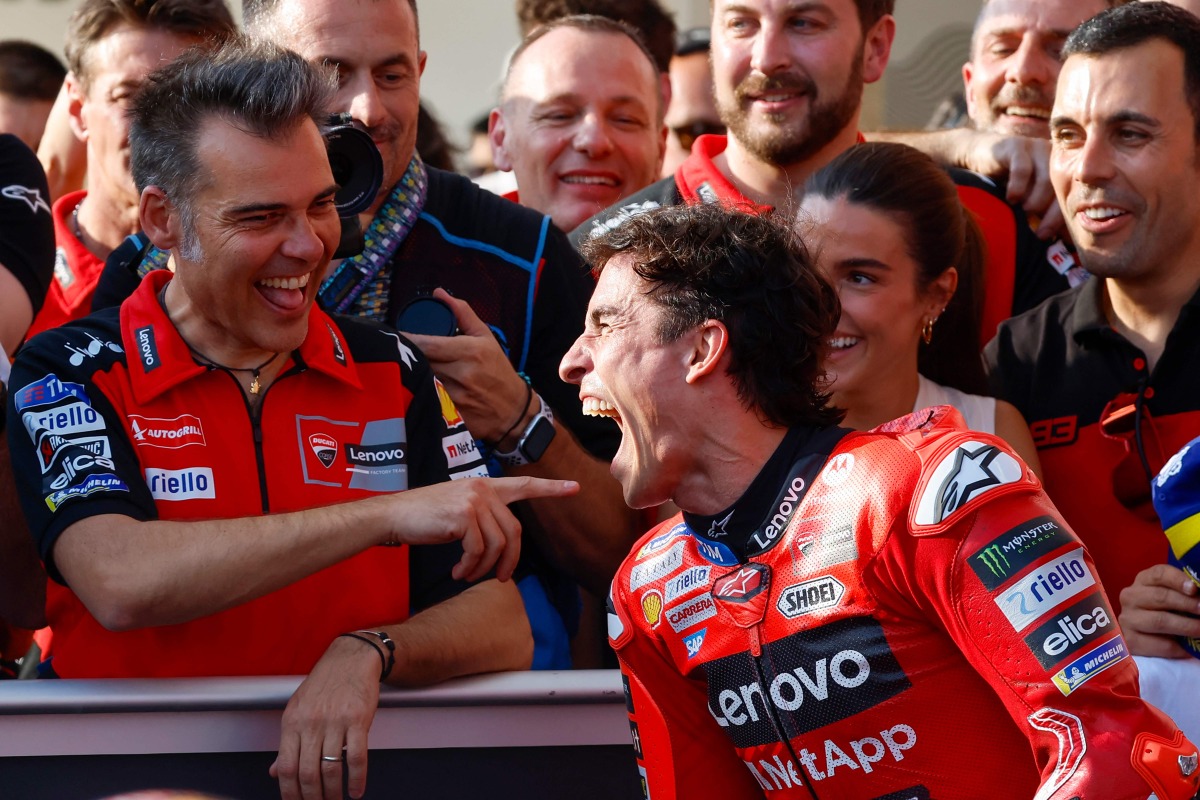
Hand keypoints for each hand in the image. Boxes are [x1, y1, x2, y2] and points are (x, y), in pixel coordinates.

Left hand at [271, 635, 381, 799]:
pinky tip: (356, 790)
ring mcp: (335, 721)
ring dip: (334, 792)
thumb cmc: (324, 684)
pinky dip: (357, 779)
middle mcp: (311, 723)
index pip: (286, 767)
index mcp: (292, 722)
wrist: (350, 658)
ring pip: (331, 768)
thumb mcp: (297, 709)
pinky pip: (357, 757)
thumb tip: (274, 772)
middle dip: (313, 797)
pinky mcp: (357, 719)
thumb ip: (288, 743)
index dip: (290, 792)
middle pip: (308, 773)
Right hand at [379, 476, 579, 580]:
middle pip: (515, 531)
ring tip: (467, 576)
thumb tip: (501, 548)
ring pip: (498, 544)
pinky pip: (479, 550)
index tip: (575, 488)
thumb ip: (482, 519)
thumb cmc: (423, 518)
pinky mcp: (463, 514)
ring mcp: (473, 500)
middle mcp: (482, 489)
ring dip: (485, 568)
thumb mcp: (458, 512)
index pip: (523, 484)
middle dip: (510, 560)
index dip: (550, 488)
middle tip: (500, 578)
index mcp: (484, 486)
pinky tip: (458, 572)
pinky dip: (470, 567)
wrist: (393, 515)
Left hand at [405, 288, 530, 443]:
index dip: (408, 340)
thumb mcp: (485, 336)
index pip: (427, 344)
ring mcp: (455, 397)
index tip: (396, 337)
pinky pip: (427, 400)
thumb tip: (439, 293)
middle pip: (421, 362)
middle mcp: (462, 374)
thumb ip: (462, 312)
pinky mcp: (451, 416)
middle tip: (399, 351)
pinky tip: (418, 390)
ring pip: (421, 382)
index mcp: (469, 351)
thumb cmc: (497, 370)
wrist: (513, 410)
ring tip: (407, 369)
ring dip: (413, 375)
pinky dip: (420, 393)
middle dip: (408, 357)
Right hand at [953, 130, 1063, 239]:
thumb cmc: (1006, 180)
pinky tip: (1011, 198)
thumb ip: (1041, 210)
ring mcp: (1036, 148)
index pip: (1068, 195)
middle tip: (1039, 232)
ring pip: (1044, 179)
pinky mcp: (1016, 146)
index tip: (1047, 236)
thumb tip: (1057, 239)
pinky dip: (1017, 186)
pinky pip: (1022, 169)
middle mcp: (1053, 156)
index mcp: (1061, 168)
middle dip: (1050, 214)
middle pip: (1060, 188)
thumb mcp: (1026, 196)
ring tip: (1024, 212)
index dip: (1060, 217)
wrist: (979, 155)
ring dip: (1035, 201)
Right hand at [1118, 564, 1199, 657]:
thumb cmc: (1163, 610)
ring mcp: (1128, 619)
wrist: (1143, 634)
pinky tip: (1189, 650)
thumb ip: (1186, 594)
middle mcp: (1131, 597)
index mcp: (1144, 581)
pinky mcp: (1130, 640)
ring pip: (1159, 621)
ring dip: (1186, 626)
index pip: (1159, 574)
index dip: (1177, 580)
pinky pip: (1158, 645)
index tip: (1194, 589)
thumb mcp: (1171, 596)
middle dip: (1187, 604)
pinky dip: (1178, 648)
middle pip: (1160, 597)